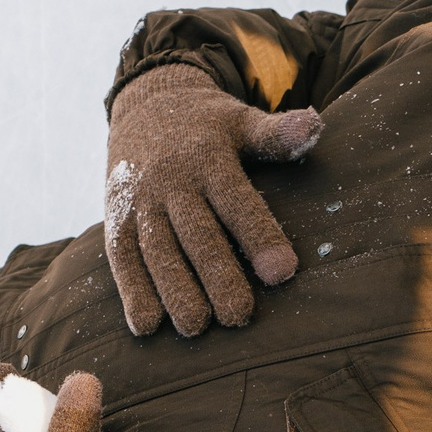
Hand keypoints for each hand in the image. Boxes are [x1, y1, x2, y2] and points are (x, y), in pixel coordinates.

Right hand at [104, 63, 323, 336]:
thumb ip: (278, 134)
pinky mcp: (116, 218)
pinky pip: (122, 257)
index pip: (238, 202)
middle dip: (217, 275)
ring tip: (196, 327)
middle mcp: (171, 181)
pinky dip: (132, 292)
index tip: (283, 272)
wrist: (145, 104)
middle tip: (240, 315)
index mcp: (209, 158)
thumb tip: (315, 124)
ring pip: (156, 250)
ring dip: (174, 290)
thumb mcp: (244, 121)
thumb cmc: (210, 126)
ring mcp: (140, 202)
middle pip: (196, 234)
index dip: (260, 237)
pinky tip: (147, 327)